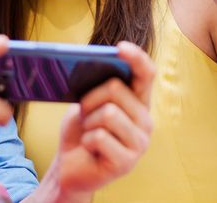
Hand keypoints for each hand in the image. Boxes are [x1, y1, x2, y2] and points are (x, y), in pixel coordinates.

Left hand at [54, 42, 154, 192]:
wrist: (70, 168)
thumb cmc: (80, 132)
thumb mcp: (86, 103)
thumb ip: (96, 86)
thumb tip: (93, 65)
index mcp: (138, 102)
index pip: (146, 74)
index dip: (136, 58)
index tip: (119, 48)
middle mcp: (145, 121)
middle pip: (116, 89)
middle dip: (90, 98)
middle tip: (85, 114)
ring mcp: (140, 143)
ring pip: (108, 113)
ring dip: (88, 122)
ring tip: (89, 132)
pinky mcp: (127, 162)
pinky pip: (100, 137)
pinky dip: (86, 141)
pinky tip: (90, 149)